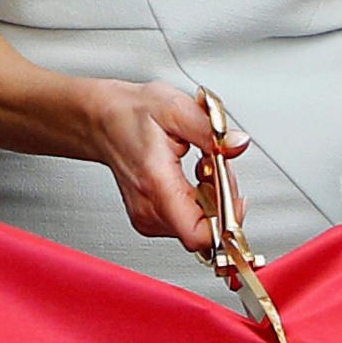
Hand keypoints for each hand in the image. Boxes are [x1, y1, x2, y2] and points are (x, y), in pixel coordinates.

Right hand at [73, 81, 245, 248]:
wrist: (103, 120)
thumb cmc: (132, 114)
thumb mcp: (176, 108)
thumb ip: (210, 130)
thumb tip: (237, 144)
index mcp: (157, 183)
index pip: (197, 234)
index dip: (226, 223)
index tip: (234, 198)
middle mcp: (148, 208)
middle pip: (204, 230)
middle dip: (221, 199)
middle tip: (214, 166)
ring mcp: (147, 218)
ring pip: (198, 227)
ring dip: (211, 200)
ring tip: (199, 168)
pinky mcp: (149, 221)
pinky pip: (186, 223)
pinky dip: (197, 203)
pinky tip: (189, 178)